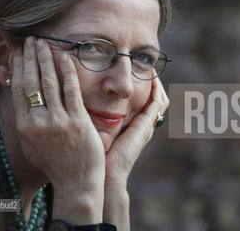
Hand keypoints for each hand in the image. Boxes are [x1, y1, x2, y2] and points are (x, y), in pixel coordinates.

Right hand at [11, 37, 104, 188]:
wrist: (75, 182)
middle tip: (30, 39)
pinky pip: (70, 90)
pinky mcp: (77, 120)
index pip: (18, 89)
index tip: (19, 52)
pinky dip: (67, 71)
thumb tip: (25, 101)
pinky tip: (65, 57)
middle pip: (31, 81)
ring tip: (44, 42)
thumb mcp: (33, 145)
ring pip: (49, 82)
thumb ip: (28, 122)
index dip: (18, 67)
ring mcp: (58, 120)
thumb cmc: (55, 164)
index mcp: (25, 126)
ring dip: (45, 58)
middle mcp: (38, 121)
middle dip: (30, 57)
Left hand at [102, 74, 168, 228]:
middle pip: (156, 99)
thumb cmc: (96, 156)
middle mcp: (143, 125)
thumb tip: (79, 104)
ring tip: (150, 68)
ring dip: (156, 82)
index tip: (134, 71)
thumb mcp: (97, 133)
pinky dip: (156, 88)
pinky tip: (151, 77)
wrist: (105, 173)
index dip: (143, 87)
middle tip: (146, 66)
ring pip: (160, 98)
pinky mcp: (146, 125)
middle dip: (153, 82)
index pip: (144, 102)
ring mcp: (147, 125)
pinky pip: (157, 102)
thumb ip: (95, 120)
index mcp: (133, 127)